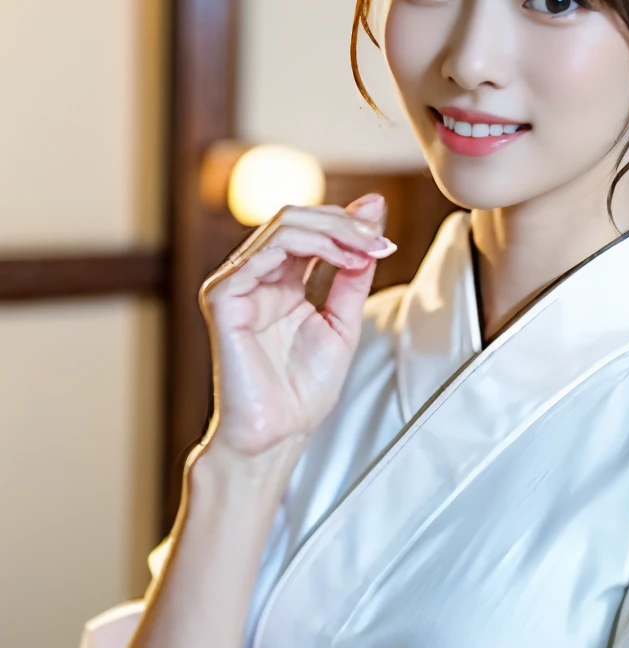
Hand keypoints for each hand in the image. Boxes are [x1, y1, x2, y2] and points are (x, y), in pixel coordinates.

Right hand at [199, 194, 394, 455]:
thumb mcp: (343, 320)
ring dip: (334, 230)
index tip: (385, 237)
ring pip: (283, 226)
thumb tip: (373, 213)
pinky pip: (264, 253)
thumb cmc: (303, 390)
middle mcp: (254, 277)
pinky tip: (344, 261)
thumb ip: (353, 272)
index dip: (348, 224)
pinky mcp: (223, 297)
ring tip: (367, 248)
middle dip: (343, 222)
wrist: (279, 433)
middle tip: (379, 238)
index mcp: (278, 281)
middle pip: (295, 219)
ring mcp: (235, 284)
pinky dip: (312, 247)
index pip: (308, 229)